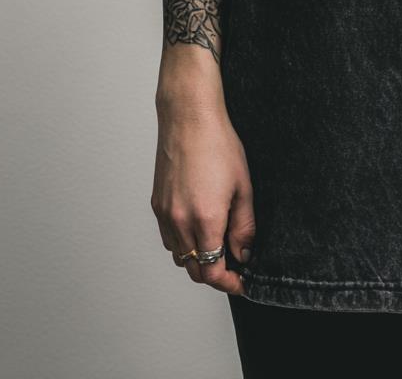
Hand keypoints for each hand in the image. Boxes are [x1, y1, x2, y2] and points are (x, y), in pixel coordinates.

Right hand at [151, 94, 255, 295]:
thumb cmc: (218, 145)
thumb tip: (244, 253)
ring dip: (198, 260)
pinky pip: (168, 238)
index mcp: (205, 219)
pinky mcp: (156, 205)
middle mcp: (180, 222)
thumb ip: (244, 226)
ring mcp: (165, 214)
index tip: (241, 282)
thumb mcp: (243, 186)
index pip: (212, 271)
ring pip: (179, 256)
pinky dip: (183, 244)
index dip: (228, 283)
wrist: (189, 119)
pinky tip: (198, 229)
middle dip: (215, 274)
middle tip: (234, 267)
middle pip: (194, 270)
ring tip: (218, 245)